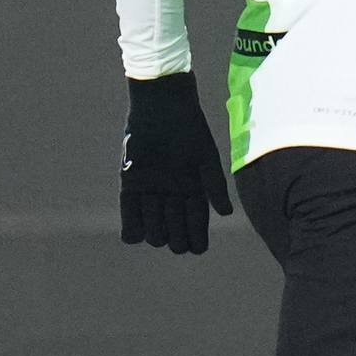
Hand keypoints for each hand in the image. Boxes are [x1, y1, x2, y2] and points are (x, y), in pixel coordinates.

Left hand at [120, 72, 231, 253]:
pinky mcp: (131, 185)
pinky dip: (132, 228)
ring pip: (153, 226)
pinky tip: (137, 233)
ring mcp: (151, 190)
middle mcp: (173, 193)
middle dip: (177, 239)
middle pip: (174, 229)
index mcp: (194, 187)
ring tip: (160, 232)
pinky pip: (129, 215)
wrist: (162, 106)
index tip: (198, 249)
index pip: (196, 221)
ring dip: (157, 233)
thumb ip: (214, 185)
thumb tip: (226, 214)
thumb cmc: (190, 128)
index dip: (197, 238)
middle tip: (179, 241)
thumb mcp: (206, 156)